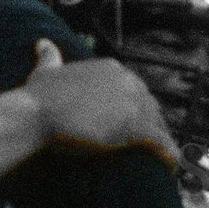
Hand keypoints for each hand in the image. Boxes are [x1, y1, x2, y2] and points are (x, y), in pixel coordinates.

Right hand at [22, 39, 177, 167]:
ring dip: (162, 140)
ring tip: (163, 158)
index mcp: (111, 67)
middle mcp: (126, 78)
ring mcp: (132, 100)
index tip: (137, 124)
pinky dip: (168, 153)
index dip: (138, 108)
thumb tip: (43, 43)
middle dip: (152, 124)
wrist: (37, 115)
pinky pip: (159, 139)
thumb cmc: (39, 98)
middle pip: (150, 105)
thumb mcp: (46, 71)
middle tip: (152, 145)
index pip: (135, 89)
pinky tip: (171, 165)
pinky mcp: (134, 122)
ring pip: (157, 122)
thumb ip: (49, 57)